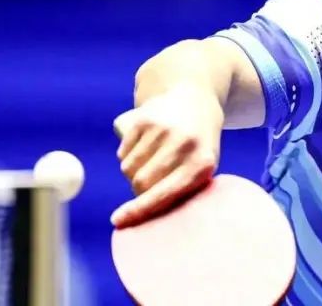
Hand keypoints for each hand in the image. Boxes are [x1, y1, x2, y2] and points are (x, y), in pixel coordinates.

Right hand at [110, 87, 224, 227]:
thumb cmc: (196, 146)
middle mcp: (184, 145)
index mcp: (203, 163)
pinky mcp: (144, 119)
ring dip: (133, 172)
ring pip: (128, 169)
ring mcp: (163, 130)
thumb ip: (181, 192)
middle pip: (141, 184)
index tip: (118, 221)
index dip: (140, 210)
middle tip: (152, 181)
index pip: (165, 193)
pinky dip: (127, 156)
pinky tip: (145, 147)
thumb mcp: (201, 168)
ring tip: (151, 161)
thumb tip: (145, 221)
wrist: (194, 101)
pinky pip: (122, 153)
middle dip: (139, 189)